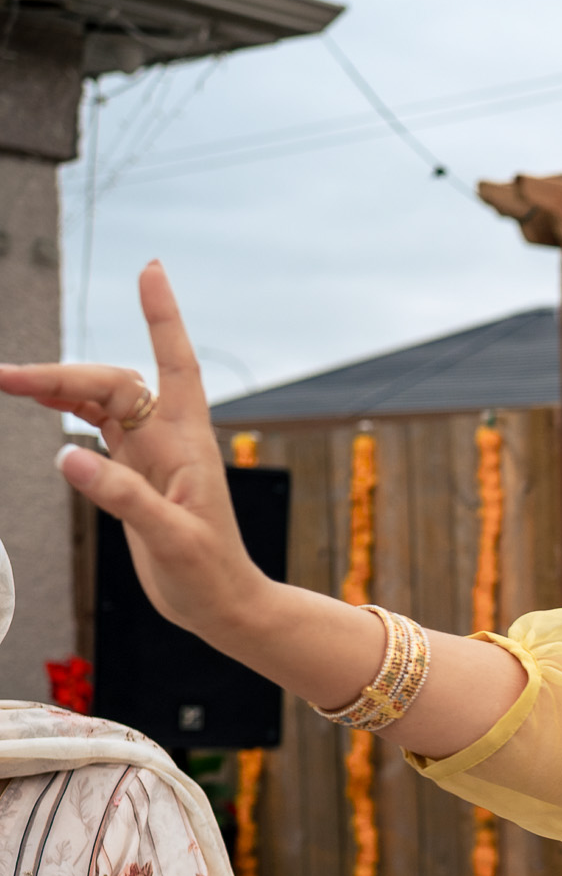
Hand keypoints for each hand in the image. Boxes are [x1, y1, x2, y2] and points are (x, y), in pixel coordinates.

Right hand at [0, 262, 267, 636]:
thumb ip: (121, 496)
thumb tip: (65, 453)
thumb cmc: (211, 574)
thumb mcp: (171, 538)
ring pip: (100, 400)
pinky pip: (97, 426)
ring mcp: (152, 453)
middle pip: (114, 382)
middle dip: (61, 372)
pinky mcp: (136, 473)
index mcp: (188, 443)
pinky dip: (67, 410)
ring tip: (5, 382)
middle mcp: (171, 438)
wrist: (225, 606)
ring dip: (56, 388)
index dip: (162, 317)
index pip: (176, 364)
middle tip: (4, 377)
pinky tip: (41, 405)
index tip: (151, 269)